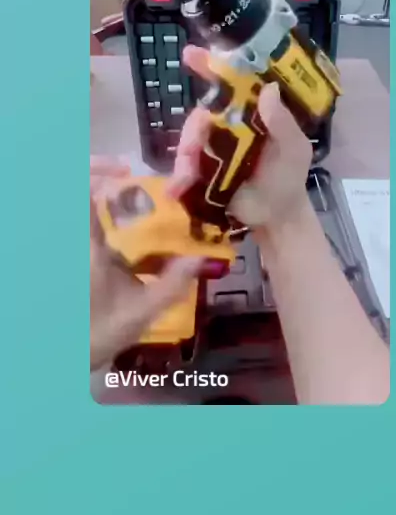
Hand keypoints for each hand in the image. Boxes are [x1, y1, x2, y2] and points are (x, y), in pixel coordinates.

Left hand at [90, 157, 202, 370]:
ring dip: (101, 198)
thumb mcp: (141, 312)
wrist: (62, 358)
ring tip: (131, 201)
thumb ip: (173, 284)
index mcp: (89, 247)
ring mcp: (74, 249)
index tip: (126, 169)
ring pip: (82, 210)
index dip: (99, 171)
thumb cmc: (98, 334)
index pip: (83, 194)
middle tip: (130, 178)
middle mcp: (77, 242)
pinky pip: (85, 226)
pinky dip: (99, 218)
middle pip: (80, 194)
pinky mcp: (76, 258)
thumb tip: (201, 259)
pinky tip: (124, 233)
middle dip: (101, 177)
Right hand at [167, 46, 312, 237]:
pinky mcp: (202, 168)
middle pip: (202, 113)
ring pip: (189, 139)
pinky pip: (184, 164)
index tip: (191, 54)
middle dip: (193, 128)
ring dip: (185, 155)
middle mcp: (229, 123)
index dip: (211, 66)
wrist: (276, 217)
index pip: (232, 82)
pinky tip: (176, 188)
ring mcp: (213, 146)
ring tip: (186, 176)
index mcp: (252, 111)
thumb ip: (283, 122)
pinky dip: (179, 175)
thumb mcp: (294, 148)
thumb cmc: (288, 176)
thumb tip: (268, 90)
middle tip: (193, 146)